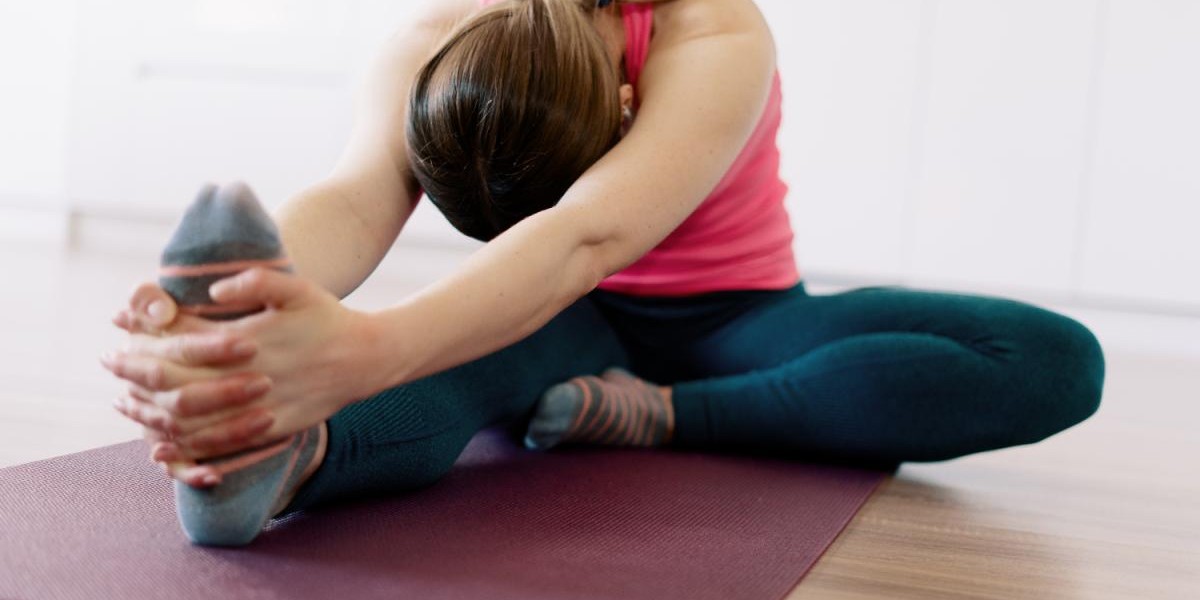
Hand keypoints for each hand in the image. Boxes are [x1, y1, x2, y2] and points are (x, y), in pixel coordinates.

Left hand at [106, 269, 375, 467]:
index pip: (185, 337)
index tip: (121, 324)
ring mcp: (263, 406)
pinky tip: (164, 442)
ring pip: (195, 420)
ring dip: (154, 413)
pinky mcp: (273, 429)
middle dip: (138, 373)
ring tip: (126, 403)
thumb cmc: (327, 317)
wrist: (368, 358)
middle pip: (180, 381)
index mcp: (252, 337)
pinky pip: (222, 444)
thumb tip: (214, 288)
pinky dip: (187, 447)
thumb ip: (256, 281)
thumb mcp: (296, 288)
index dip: (148, 330)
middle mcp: (253, 375)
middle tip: (111, 364)